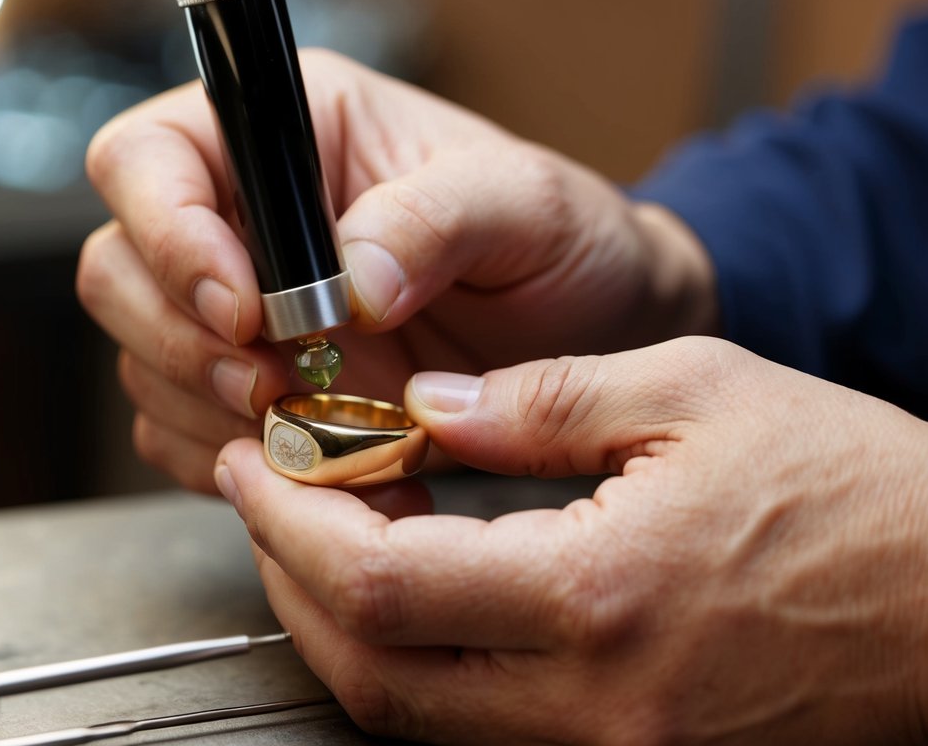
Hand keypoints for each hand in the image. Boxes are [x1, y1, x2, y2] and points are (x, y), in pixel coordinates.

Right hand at [78, 50, 715, 491]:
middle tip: (276, 387)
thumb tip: (350, 278)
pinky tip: (311, 464)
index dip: (168, 235)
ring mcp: (236, 312)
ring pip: (141, 361)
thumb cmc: (558, 244)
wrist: (585, 337)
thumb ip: (439, 217)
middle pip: (117, 269)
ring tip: (315, 432)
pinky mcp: (246, 389)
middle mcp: (241, 220)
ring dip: (210, 410)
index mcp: (286, 136)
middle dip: (181, 342)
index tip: (246, 309)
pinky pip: (181, 432)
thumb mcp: (526, 206)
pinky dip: (231, 462)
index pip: (148, 159)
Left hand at [215, 337, 927, 743]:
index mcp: (599, 596)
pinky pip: (473, 725)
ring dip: (339, 623)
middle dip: (286, 578)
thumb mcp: (694, 395)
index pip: (376, 582)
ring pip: (408, 713)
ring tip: (320, 530)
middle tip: (265, 495)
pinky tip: (409, 587)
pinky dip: (411, 657)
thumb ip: (541, 400)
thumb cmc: (850, 490)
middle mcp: (592, 706)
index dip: (288, 521)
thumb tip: (425, 409)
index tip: (256, 461)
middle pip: (367, 670)